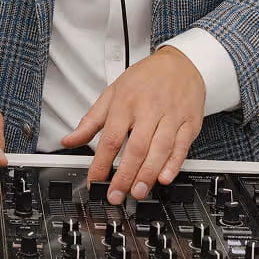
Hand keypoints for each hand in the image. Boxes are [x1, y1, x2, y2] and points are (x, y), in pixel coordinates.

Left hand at [61, 47, 204, 203]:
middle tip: (116, 195)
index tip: (94, 181)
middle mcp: (148, 109)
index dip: (101, 163)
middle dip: (125, 175)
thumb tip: (69, 140)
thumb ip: (91, 120)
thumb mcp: (113, 93)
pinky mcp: (188, 123)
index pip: (111, 137)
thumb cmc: (146, 78)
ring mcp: (171, 116)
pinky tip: (164, 177)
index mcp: (126, 102)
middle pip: (137, 146)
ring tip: (137, 192)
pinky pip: (182, 146)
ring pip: (160, 149)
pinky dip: (174, 164)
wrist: (181, 63)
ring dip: (148, 174)